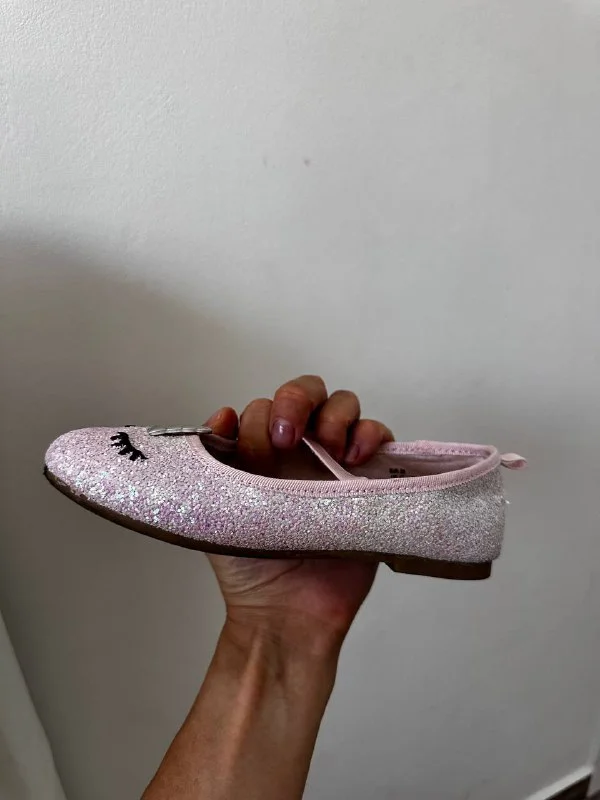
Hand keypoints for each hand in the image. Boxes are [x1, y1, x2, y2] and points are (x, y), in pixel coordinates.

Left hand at [204, 375, 393, 653]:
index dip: (263, 417)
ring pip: (344, 406)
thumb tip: (222, 415)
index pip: (266, 407)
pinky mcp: (370, 480)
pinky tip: (356, 458)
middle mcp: (300, 451)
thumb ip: (216, 461)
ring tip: (331, 449)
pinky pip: (380, 438)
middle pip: (307, 393)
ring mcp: (337, 463)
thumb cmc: (249, 567)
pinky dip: (371, 435)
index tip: (260, 447)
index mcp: (261, 452)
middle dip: (298, 401)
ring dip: (336, 416)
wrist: (287, 613)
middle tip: (289, 437)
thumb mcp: (219, 509)